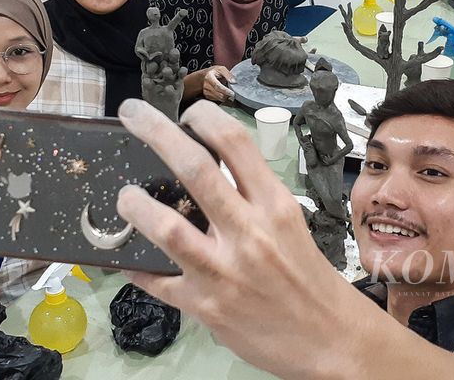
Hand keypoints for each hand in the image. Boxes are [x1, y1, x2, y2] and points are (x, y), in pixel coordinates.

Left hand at [114, 100, 368, 378]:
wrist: (329, 339)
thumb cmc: (306, 276)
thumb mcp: (289, 223)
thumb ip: (250, 195)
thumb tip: (203, 166)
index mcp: (274, 205)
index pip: (235, 143)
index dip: (203, 117)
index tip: (185, 113)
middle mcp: (249, 233)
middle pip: (194, 169)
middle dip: (155, 132)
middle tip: (132, 113)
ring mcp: (224, 272)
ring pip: (167, 227)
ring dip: (136, 205)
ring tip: (124, 196)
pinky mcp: (205, 307)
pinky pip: (156, 281)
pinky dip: (135, 265)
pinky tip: (125, 255)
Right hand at [202, 66, 234, 102]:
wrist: (203, 76)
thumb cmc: (213, 72)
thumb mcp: (220, 69)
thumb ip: (228, 74)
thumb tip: (233, 81)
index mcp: (209, 77)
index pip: (218, 86)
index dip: (226, 91)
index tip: (232, 93)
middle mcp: (206, 85)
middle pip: (218, 94)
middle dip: (227, 95)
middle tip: (233, 94)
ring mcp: (206, 91)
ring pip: (219, 98)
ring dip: (225, 97)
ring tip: (229, 93)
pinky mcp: (207, 96)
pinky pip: (217, 100)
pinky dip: (222, 98)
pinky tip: (224, 94)